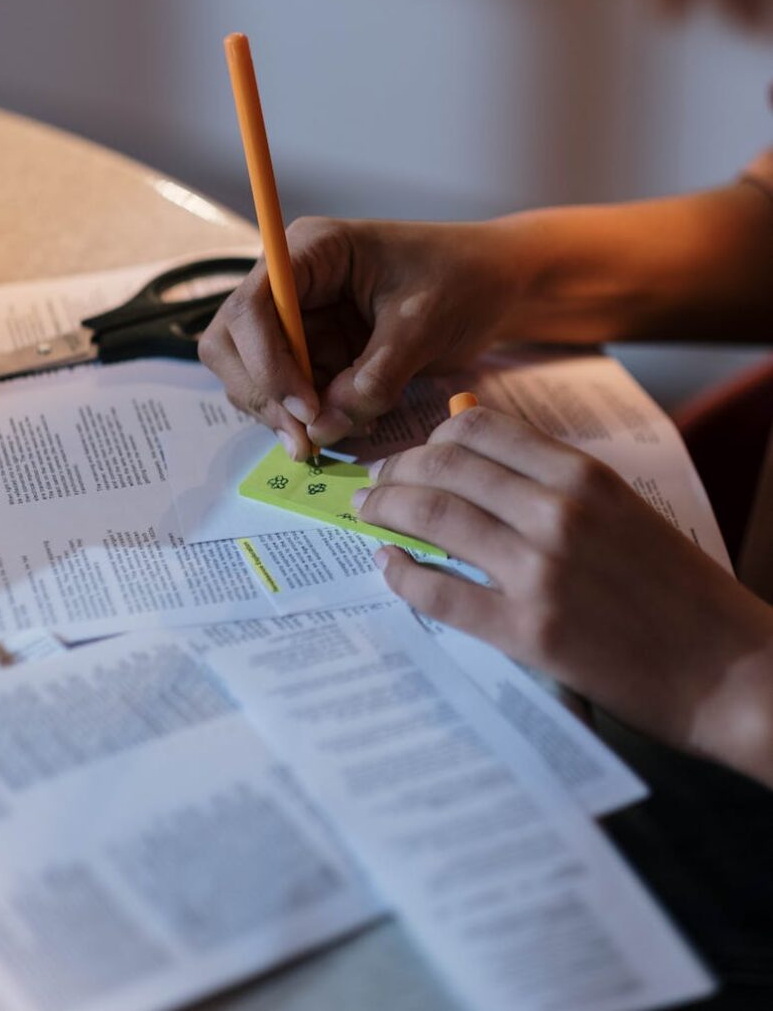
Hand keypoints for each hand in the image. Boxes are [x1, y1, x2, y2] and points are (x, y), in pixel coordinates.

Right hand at [200, 217, 520, 459]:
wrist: (495, 286)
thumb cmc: (463, 280)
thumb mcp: (422, 326)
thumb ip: (373, 377)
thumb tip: (323, 427)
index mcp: (311, 251)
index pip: (252, 308)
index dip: (268, 363)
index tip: (306, 408)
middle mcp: (291, 283)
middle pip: (232, 343)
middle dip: (264, 394)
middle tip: (308, 438)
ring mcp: (300, 320)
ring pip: (253, 375)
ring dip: (285, 413)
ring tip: (339, 431)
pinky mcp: (315, 352)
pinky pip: (288, 393)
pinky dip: (309, 418)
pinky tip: (352, 424)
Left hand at [355, 406, 772, 782]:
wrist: (731, 671)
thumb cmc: (680, 590)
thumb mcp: (625, 509)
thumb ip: (556, 481)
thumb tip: (481, 455)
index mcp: (583, 475)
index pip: (479, 430)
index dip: (431, 437)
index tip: (414, 453)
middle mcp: (558, 512)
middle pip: (445, 467)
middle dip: (397, 470)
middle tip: (376, 483)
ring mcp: (540, 571)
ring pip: (434, 518)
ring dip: (387, 510)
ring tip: (370, 513)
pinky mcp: (529, 632)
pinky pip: (440, 592)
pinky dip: (402, 576)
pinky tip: (389, 568)